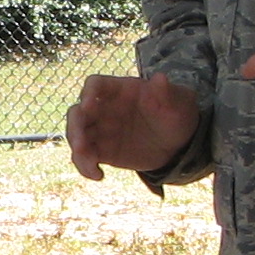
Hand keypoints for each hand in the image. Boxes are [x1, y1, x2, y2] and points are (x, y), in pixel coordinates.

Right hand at [66, 74, 200, 180]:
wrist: (179, 143)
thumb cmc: (177, 114)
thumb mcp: (177, 102)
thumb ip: (166, 92)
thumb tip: (160, 78)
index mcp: (120, 90)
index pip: (95, 85)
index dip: (88, 94)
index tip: (88, 106)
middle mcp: (104, 108)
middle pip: (78, 113)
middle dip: (75, 128)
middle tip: (81, 145)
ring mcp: (101, 130)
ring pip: (76, 136)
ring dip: (78, 150)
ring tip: (91, 165)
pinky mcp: (102, 150)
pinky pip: (85, 157)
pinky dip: (85, 166)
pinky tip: (98, 175)